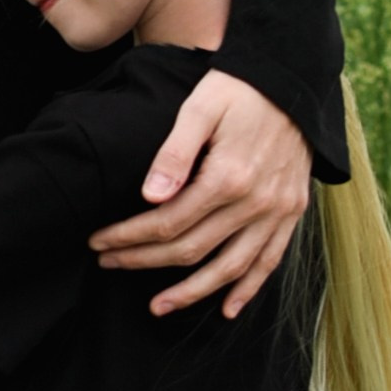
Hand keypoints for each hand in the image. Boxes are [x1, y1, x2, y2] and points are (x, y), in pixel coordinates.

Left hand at [88, 71, 310, 319]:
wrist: (292, 81)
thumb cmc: (238, 90)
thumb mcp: (200, 108)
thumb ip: (174, 154)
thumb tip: (149, 198)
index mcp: (228, 177)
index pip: (167, 222)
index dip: (129, 236)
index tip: (99, 242)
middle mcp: (255, 202)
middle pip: (191, 249)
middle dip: (144, 261)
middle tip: (109, 264)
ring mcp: (277, 211)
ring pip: (230, 268)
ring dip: (192, 292)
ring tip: (158, 307)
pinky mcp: (292, 212)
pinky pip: (270, 261)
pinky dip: (249, 289)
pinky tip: (226, 309)